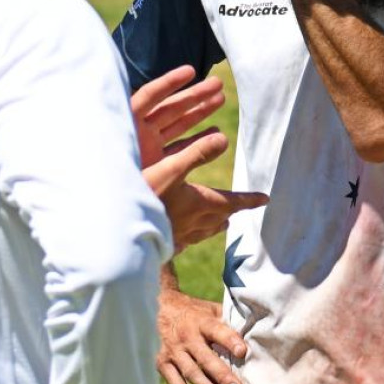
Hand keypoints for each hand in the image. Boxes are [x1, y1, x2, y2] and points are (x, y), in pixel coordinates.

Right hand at [132, 67, 268, 251]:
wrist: (118, 233)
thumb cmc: (144, 197)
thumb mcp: (170, 168)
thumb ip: (196, 154)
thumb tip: (224, 139)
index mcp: (200, 203)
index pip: (232, 201)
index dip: (249, 199)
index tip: (265, 198)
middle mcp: (193, 222)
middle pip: (219, 217)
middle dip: (232, 211)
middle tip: (241, 208)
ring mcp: (178, 236)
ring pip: (203, 231)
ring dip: (215, 225)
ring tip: (221, 224)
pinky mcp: (163, 244)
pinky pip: (183, 242)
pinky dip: (190, 238)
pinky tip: (183, 241)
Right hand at [158, 286, 246, 383]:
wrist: (165, 310)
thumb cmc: (200, 314)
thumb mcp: (214, 311)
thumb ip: (230, 323)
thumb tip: (257, 334)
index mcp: (201, 322)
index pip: (217, 331)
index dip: (229, 340)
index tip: (242, 352)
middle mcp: (186, 336)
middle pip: (204, 358)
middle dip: (221, 375)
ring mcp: (173, 351)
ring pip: (190, 373)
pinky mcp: (163, 363)